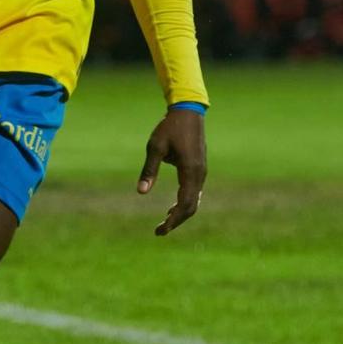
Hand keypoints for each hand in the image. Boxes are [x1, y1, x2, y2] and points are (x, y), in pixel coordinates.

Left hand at [137, 107, 207, 235]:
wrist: (188, 111)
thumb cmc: (170, 127)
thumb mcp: (155, 147)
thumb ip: (149, 170)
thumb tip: (141, 193)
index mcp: (190, 170)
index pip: (185, 204)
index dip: (174, 220)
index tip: (161, 230)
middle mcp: (199, 174)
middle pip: (192, 207)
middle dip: (176, 221)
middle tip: (159, 231)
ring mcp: (201, 172)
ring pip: (194, 200)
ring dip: (180, 213)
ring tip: (164, 222)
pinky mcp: (199, 168)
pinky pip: (194, 192)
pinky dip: (185, 203)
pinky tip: (172, 207)